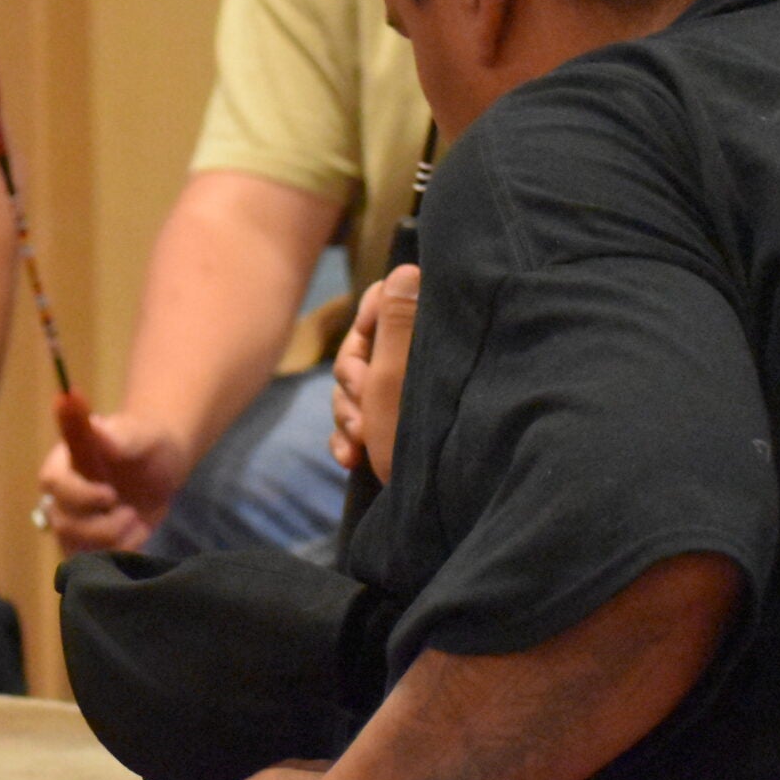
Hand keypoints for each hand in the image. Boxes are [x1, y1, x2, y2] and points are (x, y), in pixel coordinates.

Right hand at [36, 407, 190, 554]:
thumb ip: (116, 435)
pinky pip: (90, 562)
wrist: (161, 465)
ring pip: (74, 548)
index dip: (80, 495)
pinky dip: (117, 554)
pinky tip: (136, 535)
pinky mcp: (87, 543)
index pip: (53, 484)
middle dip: (101, 527)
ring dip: (111, 543)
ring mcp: (73, 522)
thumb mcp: (139, 435)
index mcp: (63, 462)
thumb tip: (89, 419)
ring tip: (136, 522)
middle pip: (62, 523)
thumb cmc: (147, 442)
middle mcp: (61, 495)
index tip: (111, 495)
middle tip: (131, 513)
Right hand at [331, 265, 418, 483]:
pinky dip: (349, 437)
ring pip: (355, 384)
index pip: (383, 298)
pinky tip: (351, 458)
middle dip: (351, 380)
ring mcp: (405, 397)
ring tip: (362, 441)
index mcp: (423, 341)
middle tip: (364, 410)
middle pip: (362, 344)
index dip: (366, 323)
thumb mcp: (395, 374)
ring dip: (348, 414)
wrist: (430, 511)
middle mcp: (417, 363)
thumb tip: (410, 267)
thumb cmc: (411, 435)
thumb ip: (396, 318)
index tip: (367, 350)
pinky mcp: (395, 427)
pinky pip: (357, 418)